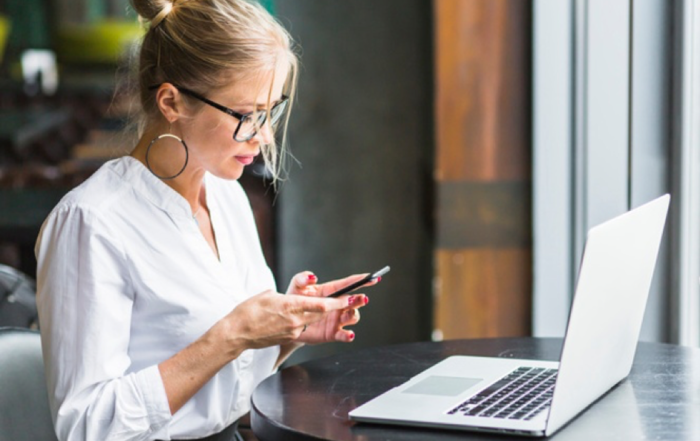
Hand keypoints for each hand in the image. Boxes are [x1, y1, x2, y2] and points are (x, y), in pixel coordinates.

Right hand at [217, 290, 348, 351]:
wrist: (236, 334)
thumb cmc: (248, 311)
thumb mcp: (267, 294)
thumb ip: (285, 295)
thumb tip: (292, 297)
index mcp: (290, 306)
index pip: (320, 305)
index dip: (337, 303)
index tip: (349, 298)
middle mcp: (295, 320)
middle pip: (322, 314)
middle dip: (336, 308)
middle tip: (349, 302)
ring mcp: (292, 331)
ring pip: (313, 321)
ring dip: (321, 315)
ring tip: (328, 308)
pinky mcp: (288, 338)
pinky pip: (302, 328)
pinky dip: (305, 322)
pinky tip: (299, 317)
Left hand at [285, 271, 378, 343]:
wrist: (287, 322)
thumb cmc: (294, 301)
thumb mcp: (296, 287)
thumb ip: (302, 279)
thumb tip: (312, 276)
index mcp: (331, 291)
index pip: (349, 284)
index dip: (361, 280)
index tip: (373, 277)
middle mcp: (337, 305)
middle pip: (354, 301)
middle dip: (359, 299)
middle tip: (361, 298)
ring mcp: (337, 319)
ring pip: (353, 316)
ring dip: (354, 314)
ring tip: (349, 313)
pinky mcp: (333, 333)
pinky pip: (344, 335)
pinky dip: (348, 335)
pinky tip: (349, 334)